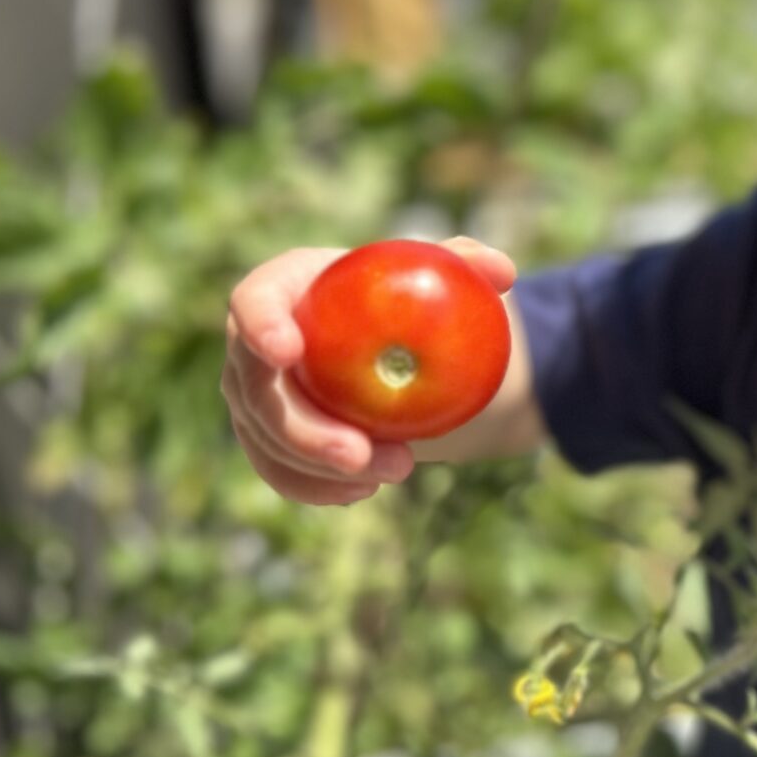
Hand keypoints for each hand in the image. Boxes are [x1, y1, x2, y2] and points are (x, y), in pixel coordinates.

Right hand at [221, 238, 515, 505]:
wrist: (398, 351)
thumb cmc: (411, 300)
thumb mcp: (443, 276)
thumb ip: (467, 265)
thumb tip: (503, 271)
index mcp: (288, 288)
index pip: (252, 301)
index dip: (260, 325)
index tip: (289, 352)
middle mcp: (254, 344)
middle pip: (254, 390)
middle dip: (302, 429)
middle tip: (360, 453)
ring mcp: (255, 396)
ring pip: (265, 440)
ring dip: (322, 468)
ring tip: (398, 469)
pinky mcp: (267, 439)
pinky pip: (278, 471)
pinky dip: (317, 488)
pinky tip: (366, 491)